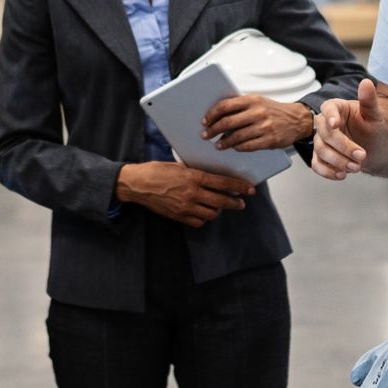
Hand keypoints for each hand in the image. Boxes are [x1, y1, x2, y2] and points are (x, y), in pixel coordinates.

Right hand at [115, 162, 254, 228]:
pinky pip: (198, 221)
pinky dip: (204, 218)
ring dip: (218, 210)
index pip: (222, 183)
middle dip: (234, 202)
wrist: (137, 185)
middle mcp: (192, 193)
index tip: (249, 190)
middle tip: (241, 203)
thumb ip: (195, 172)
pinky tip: (204, 213)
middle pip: (221, 201)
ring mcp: (185, 207)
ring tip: (219, 206)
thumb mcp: (178, 166)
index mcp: (193, 177)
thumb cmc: (156, 171)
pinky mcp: (178, 216)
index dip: (238, 187)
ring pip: (211, 213)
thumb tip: (211, 177)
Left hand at [201, 94, 314, 152]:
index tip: (205, 121)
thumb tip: (218, 116)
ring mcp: (264, 127)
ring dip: (224, 142)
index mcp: (252, 100)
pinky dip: (238, 147)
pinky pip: (248, 146)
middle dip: (213, 130)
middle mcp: (257, 112)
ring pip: (236, 136)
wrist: (297, 120)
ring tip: (218, 145)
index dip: (212, 114)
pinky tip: (234, 147)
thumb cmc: (274, 111)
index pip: (225, 106)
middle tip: (206, 135)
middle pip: (228, 122)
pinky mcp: (269, 140)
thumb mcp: (258, 102)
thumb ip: (240, 107)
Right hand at [312, 79, 386, 180]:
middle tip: (362, 155)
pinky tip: (342, 175)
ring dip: (338, 161)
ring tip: (357, 167)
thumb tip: (366, 83)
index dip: (330, 116)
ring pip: (320, 150)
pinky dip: (328, 172)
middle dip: (342, 146)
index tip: (335, 124)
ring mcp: (322, 141)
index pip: (328, 108)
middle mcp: (326, 123)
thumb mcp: (375, 115)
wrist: (377, 148)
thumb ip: (369, 100)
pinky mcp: (322, 157)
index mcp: (337, 108)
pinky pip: (317, 164)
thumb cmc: (375, 128)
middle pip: (324, 133)